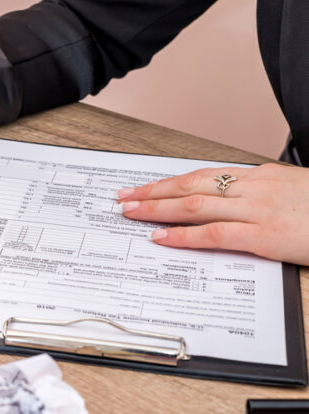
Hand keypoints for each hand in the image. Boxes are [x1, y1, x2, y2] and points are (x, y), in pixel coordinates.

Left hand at [117, 163, 308, 264]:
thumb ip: (263, 196)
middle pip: (191, 184)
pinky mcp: (265, 235)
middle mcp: (256, 186)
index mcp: (262, 176)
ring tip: (130, 213)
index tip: (145, 187)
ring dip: (157, 209)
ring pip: (195, 203)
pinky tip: (160, 237)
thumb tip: (233, 205)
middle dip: (152, 191)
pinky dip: (182, 235)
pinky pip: (214, 233)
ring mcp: (259, 209)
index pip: (204, 175)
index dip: (169, 181)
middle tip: (123, 198)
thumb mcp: (296, 192)